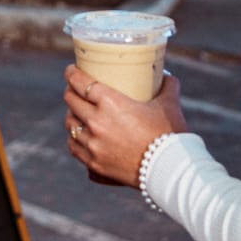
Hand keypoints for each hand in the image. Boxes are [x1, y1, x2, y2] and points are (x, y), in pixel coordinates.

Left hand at [64, 64, 187, 185]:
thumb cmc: (169, 134)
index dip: (71, 74)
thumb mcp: (169, 105)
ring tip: (76, 113)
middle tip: (74, 90)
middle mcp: (96, 122)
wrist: (170, 169)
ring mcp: (93, 144)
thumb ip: (168, 86)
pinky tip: (78, 136)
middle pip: (71, 101)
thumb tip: (166, 75)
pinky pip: (73, 147)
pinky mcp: (94, 163)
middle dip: (70, 92)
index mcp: (110, 103)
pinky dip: (74, 139)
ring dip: (72, 116)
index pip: (80, 82)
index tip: (70, 70)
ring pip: (70, 124)